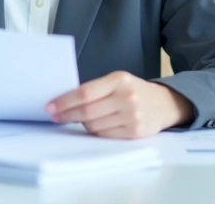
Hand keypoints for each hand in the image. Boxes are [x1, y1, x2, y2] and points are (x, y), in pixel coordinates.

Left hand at [46, 71, 193, 138]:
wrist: (164, 103)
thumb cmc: (134, 91)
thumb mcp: (118, 81)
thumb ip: (96, 89)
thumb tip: (64, 101)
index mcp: (119, 80)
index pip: (85, 92)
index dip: (64, 101)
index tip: (50, 106)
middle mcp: (127, 97)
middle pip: (87, 111)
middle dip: (67, 115)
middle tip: (55, 117)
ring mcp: (132, 116)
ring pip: (94, 125)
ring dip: (82, 123)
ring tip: (79, 119)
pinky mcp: (135, 132)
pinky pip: (104, 134)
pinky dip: (95, 131)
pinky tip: (94, 126)